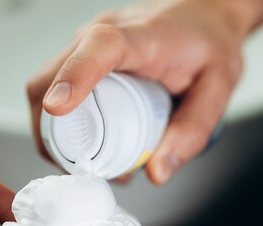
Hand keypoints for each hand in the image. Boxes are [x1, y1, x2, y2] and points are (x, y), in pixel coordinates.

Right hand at [27, 0, 256, 183]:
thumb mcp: (218, 89)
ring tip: (87, 160)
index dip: (73, 76)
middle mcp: (104, 34)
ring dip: (52, 130)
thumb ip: (191, 132)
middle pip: (52, 77)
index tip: (57, 109)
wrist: (204, 15)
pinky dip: (59, 122)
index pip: (99, 47)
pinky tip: (85, 141)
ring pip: (44, 86)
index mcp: (141, 37)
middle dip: (52, 131)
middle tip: (82, 168)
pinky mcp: (80, 55)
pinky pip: (53, 88)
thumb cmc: (210, 44)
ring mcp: (86, 44)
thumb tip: (156, 172)